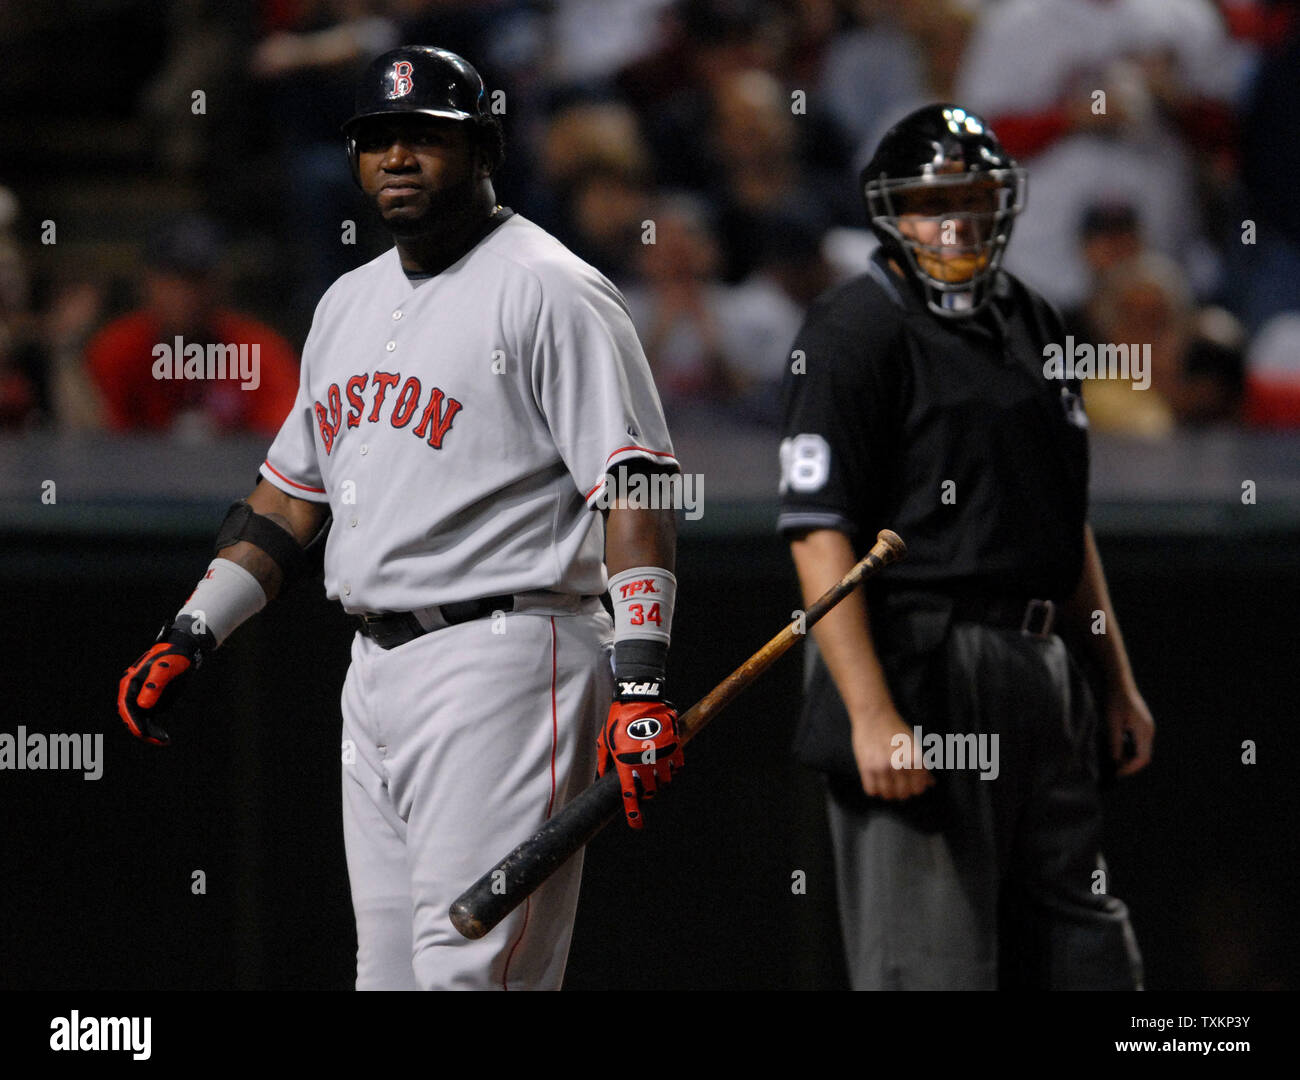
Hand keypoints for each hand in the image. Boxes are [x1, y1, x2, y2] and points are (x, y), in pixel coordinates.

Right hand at [117, 617, 213, 745]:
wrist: (184, 652)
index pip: (127, 705)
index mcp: (130, 682)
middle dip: (141, 730)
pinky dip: (154, 730)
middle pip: (130, 716)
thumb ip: (154, 685)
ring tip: (165, 740)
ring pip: (139, 721)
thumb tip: (142, 706)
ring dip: (149, 733)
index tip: (143, 732)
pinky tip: (165, 738)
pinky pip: (148, 720)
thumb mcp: (165, 669)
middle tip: (158, 740)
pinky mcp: (152, 703)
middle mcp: (133, 692)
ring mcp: (142, 698)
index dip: (133, 720)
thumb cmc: (173, 658)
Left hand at [598, 700, 682, 827]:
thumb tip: (601, 774)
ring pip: (665, 780)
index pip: (630, 795)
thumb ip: (603, 760)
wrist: (639, 697)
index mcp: (626, 763)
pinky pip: (677, 765)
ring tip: (655, 772)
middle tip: (644, 786)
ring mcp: (662, 754)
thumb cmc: (618, 718)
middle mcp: (645, 762)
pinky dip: (673, 768)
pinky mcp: (674, 745)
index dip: (634, 814)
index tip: (636, 824)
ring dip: (660, 781)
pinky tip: (667, 763)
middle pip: (651, 791)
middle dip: (648, 792)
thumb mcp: (605, 739)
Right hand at [850, 706, 933, 800]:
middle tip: (898, 786)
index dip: (916, 788)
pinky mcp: (866, 767)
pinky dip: (874, 789)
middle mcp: (899, 765)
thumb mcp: (914, 745)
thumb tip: (930, 783)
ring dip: (888, 792)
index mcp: (914, 759)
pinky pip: (871, 790)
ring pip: (887, 794)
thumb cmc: (896, 729)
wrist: (874, 715)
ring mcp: (882, 767)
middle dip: (902, 792)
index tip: (911, 785)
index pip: (918, 788)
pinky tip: (876, 782)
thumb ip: (922, 765)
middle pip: (903, 794)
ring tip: (887, 784)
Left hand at [1106, 684, 1153, 776]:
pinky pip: (1140, 743)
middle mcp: (1149, 731)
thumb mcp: (1112, 722)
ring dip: (1130, 758)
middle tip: (1115, 770)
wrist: (1120, 682)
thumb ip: (1115, 741)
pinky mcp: (1143, 724)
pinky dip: (1131, 750)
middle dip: (1130, 765)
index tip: (1116, 772)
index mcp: (1144, 731)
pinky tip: (1119, 750)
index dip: (1129, 768)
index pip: (1142, 758)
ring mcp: (1147, 727)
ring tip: (1115, 762)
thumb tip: (1115, 760)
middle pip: (1144, 756)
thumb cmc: (1115, 700)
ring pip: (1142, 750)